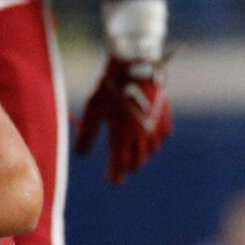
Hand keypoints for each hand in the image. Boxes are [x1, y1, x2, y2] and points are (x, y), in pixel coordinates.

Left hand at [76, 57, 171, 184]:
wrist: (137, 63)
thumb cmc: (111, 85)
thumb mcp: (94, 109)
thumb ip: (88, 134)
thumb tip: (80, 155)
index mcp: (122, 135)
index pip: (120, 165)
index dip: (116, 175)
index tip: (114, 181)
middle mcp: (141, 135)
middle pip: (137, 162)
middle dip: (128, 166)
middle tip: (121, 167)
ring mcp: (155, 126)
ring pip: (150, 151)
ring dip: (142, 155)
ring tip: (134, 154)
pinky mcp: (164, 117)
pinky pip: (162, 138)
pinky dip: (155, 142)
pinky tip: (149, 139)